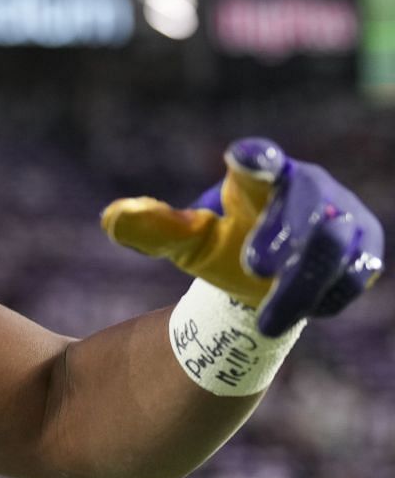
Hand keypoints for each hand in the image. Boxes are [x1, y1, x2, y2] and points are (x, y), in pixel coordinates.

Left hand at [102, 137, 383, 337]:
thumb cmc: (226, 247)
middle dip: (284, 237)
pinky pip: (356, 272)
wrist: (268, 279)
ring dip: (303, 283)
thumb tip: (112, 217)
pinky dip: (330, 295)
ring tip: (269, 320)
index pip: (258, 161)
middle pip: (308, 205)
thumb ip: (156, 228)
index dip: (254, 158)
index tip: (242, 156)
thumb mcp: (188, 240)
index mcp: (259, 178)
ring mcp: (343, 217)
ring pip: (337, 244)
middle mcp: (308, 188)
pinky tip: (306, 312)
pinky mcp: (365, 250)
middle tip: (254, 270)